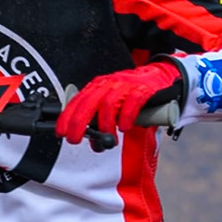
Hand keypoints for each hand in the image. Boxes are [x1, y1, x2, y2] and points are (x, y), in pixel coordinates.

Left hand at [57, 61, 184, 145]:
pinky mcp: (143, 89)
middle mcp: (109, 84)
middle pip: (89, 103)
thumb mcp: (113, 104)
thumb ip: (102, 121)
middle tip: (75, 140)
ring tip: (109, 139)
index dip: (67, 117)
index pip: (78, 101)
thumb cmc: (133, 94)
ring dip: (106, 124)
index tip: (61, 133)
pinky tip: (125, 127)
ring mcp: (126, 85)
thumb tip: (93, 144)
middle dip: (79, 123)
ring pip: (109, 104)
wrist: (160, 77)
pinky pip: (132, 102)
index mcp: (99, 86)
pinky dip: (126, 116)